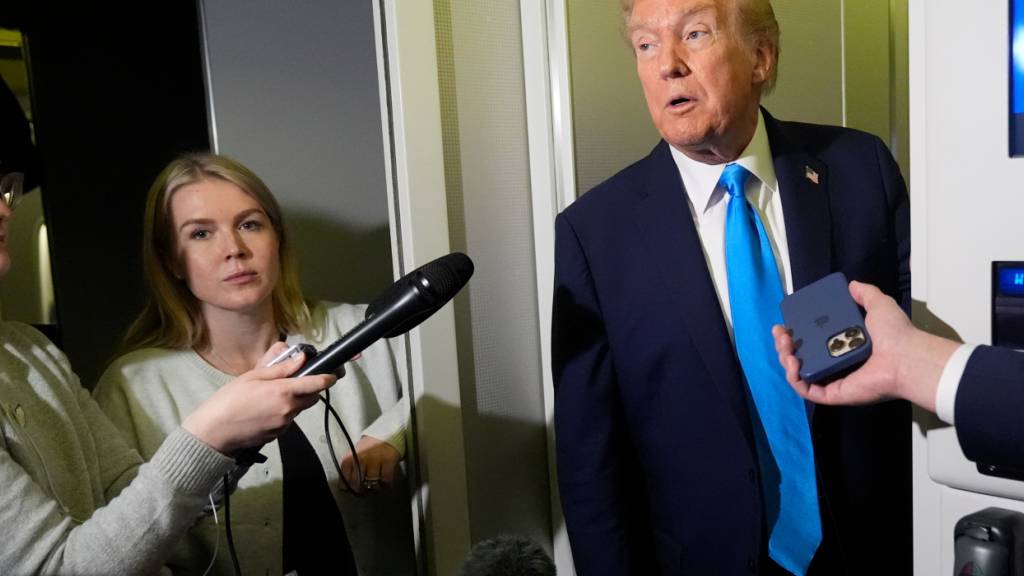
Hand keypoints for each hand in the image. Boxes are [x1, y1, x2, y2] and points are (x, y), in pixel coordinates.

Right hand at [183, 342, 336, 452]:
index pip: (316, 384)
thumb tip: (301, 359)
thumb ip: (280, 369)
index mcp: (284, 392)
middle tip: (296, 382)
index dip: (328, 378)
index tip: (333, 374)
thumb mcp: (253, 377)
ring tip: (273, 396)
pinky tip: (266, 410)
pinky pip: (288, 420)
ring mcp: (284, 424)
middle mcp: (288, 409)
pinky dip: (284, 413)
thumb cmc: (229, 400)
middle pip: (312, 398)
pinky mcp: (278, 435)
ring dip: (295, 401)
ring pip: (299, 409)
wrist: (214, 431)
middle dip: (310, 389)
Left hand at [341, 436, 400, 492]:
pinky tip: (386, 483)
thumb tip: (347, 483)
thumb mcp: (358, 451)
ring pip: (372, 482)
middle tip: (363, 489)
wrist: (389, 430)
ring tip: (376, 485)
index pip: (345, 475)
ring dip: (374, 487)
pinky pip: (386, 479)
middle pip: (357, 482)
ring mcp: (376, 459)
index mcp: (352, 455)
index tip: (348, 489)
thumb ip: (352, 465)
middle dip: (359, 488)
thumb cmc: (372, 444)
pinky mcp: (388, 460)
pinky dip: (386, 484)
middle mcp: (362, 457)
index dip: (346, 485)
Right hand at [773, 280, 917, 406]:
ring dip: (786, 360)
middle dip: (785, 346)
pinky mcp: (833, 394)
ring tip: (784, 346)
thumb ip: (866, 294)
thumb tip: (852, 285)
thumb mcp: (879, 304)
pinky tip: (791, 363)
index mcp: (846, 346)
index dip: (797, 334)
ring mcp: (834, 380)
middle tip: (781, 333)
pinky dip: (795, 379)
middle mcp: (838, 364)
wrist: (906, 357)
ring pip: (800, 374)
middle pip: (802, 357)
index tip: (787, 324)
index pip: (814, 342)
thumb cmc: (895, 334)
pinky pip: (808, 391)